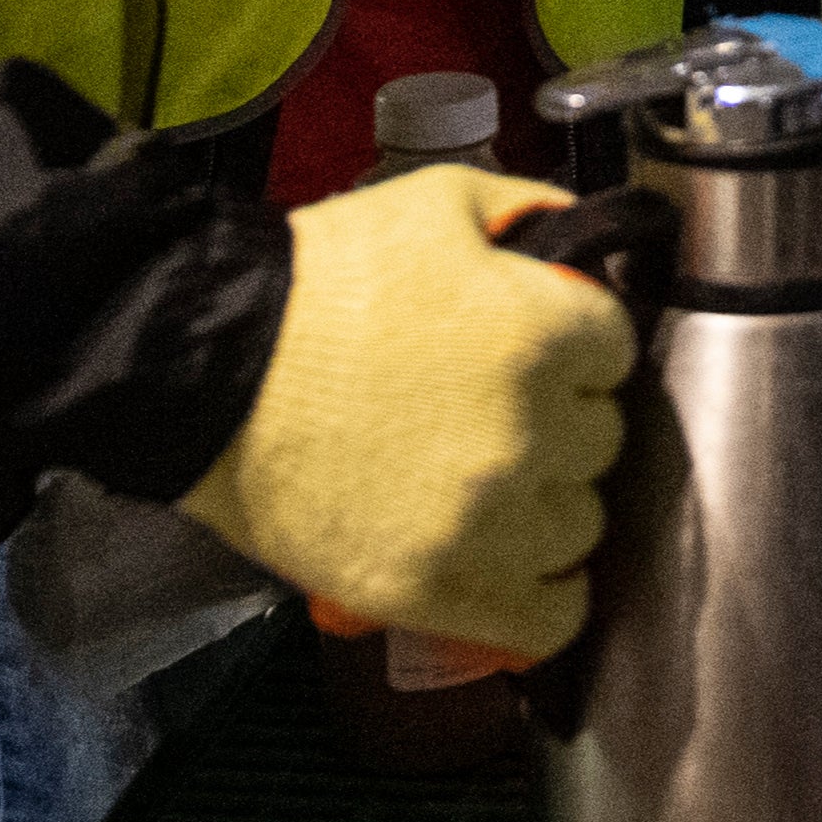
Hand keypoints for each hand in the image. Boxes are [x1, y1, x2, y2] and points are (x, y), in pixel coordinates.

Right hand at [177, 166, 634, 661]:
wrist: (206, 363)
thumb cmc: (315, 278)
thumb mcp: (437, 201)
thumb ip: (532, 212)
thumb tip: (586, 237)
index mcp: (542, 332)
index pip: (615, 352)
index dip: (575, 350)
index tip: (541, 356)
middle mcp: (530, 431)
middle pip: (599, 441)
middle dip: (559, 424)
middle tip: (499, 415)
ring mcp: (484, 519)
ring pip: (578, 529)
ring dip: (546, 508)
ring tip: (492, 490)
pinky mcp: (435, 589)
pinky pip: (545, 620)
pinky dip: (545, 604)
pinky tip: (521, 576)